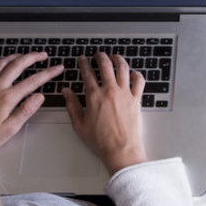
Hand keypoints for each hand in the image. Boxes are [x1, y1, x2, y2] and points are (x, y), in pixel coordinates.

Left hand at [0, 52, 61, 153]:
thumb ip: (26, 111)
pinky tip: (3, 62)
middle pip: (18, 64)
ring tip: (26, 55)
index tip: (57, 68)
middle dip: (33, 57)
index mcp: (7, 98)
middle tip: (43, 55)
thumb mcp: (10, 129)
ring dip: (17, 56)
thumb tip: (39, 97)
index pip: (33, 81)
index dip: (48, 73)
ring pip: (3, 62)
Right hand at [63, 52, 148, 172]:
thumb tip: (66, 92)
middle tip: (98, 54)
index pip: (87, 73)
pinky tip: (133, 73)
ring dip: (118, 59)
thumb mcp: (79, 124)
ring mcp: (125, 94)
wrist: (121, 150)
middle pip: (105, 65)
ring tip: (115, 57)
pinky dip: (136, 74)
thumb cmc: (101, 141)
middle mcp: (110, 91)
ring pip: (123, 69)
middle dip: (100, 57)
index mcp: (94, 96)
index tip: (82, 59)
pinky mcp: (136, 100)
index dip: (83, 63)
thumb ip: (72, 105)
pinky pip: (139, 81)